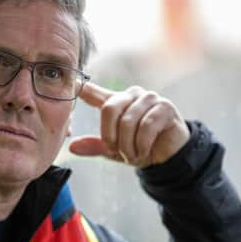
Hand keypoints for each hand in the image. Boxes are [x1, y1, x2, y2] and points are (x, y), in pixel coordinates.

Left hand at [69, 83, 189, 167]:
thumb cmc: (140, 148)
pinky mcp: (165, 107)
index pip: (94, 92)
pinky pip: (146, 125)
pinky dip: (141, 144)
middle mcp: (132, 95)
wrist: (168, 158)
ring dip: (127, 145)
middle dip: (110, 137)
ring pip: (127, 121)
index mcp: (116, 102)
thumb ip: (96, 146)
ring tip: (132, 155)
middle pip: (109, 109)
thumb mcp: (115, 150)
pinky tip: (143, 152)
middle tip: (117, 152)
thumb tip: (72, 147)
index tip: (71, 84)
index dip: (82, 88)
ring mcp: (149, 98)